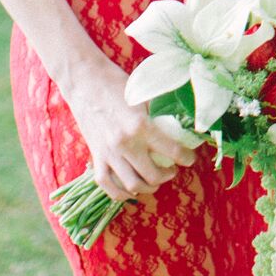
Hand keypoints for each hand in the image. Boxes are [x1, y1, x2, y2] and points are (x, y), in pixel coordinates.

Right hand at [63, 60, 194, 202]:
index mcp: (142, 126)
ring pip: (131, 185)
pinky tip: (130, 191)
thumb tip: (185, 118)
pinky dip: (120, 193)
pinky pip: (106, 185)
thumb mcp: (145, 95)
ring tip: (155, 181)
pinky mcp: (95, 156)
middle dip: (167, 176)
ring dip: (147, 188)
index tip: (190, 159)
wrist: (85, 82)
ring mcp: (108, 153)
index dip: (186, 159)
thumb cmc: (117, 84)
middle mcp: (125, 144)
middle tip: (172, 170)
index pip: (172, 151)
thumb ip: (162, 110)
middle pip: (152, 175)